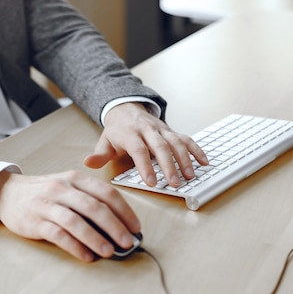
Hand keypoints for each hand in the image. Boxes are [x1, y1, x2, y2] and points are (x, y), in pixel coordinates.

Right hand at [0, 170, 141, 261]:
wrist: (8, 193)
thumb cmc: (45, 193)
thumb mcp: (68, 188)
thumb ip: (90, 201)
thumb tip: (118, 225)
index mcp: (75, 179)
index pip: (106, 193)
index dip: (124, 211)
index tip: (136, 227)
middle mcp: (62, 189)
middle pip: (94, 208)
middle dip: (115, 227)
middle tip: (127, 242)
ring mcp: (47, 205)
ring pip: (76, 221)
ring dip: (95, 238)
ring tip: (109, 251)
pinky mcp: (35, 221)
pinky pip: (58, 234)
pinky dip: (74, 246)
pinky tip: (86, 255)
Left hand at [84, 102, 208, 186]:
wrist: (126, 110)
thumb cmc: (116, 132)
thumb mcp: (104, 142)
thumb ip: (99, 155)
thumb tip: (87, 162)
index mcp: (129, 133)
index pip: (138, 150)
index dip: (145, 166)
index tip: (152, 183)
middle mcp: (148, 130)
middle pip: (160, 146)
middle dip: (169, 165)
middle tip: (175, 183)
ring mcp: (162, 130)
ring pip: (176, 142)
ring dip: (185, 159)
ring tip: (190, 176)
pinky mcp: (172, 131)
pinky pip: (186, 139)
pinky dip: (196, 150)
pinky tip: (204, 162)